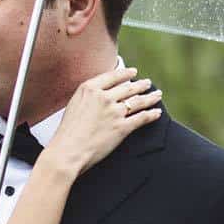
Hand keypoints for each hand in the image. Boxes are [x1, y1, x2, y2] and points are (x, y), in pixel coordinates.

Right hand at [44, 67, 161, 176]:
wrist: (67, 150)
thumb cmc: (67, 132)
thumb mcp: (73, 105)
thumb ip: (88, 96)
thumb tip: (99, 95)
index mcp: (89, 89)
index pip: (112, 76)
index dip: (125, 74)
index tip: (133, 72)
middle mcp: (103, 97)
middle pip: (128, 88)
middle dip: (141, 85)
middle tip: (147, 83)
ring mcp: (114, 112)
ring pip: (138, 101)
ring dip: (150, 97)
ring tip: (157, 95)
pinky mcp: (122, 127)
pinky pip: (142, 118)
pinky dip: (151, 115)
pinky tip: (157, 113)